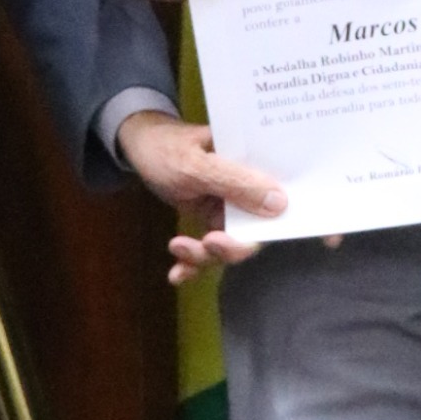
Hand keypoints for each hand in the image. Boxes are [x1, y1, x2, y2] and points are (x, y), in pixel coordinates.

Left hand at [112, 107, 289, 279]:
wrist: (139, 145)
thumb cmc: (168, 147)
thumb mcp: (198, 166)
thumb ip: (237, 184)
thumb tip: (281, 204)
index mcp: (255, 165)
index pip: (277, 200)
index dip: (270, 227)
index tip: (244, 239)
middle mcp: (249, 188)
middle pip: (254, 231)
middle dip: (229, 248)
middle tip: (207, 244)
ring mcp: (230, 206)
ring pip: (230, 244)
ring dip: (204, 257)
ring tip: (177, 247)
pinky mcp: (212, 218)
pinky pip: (210, 248)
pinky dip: (193, 263)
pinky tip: (176, 274)